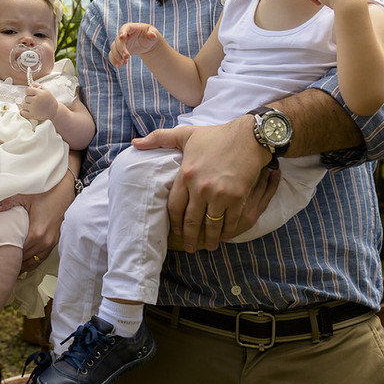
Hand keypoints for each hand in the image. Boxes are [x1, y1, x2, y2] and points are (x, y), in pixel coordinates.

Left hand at [0, 171, 74, 271]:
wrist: (66, 187)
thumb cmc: (48, 191)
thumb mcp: (25, 195)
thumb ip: (8, 203)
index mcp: (37, 233)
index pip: (19, 253)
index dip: (8, 257)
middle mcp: (46, 241)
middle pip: (26, 259)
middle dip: (15, 261)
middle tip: (1, 262)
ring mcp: (53, 241)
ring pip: (36, 260)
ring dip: (25, 261)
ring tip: (12, 263)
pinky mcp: (57, 239)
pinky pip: (43, 255)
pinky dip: (34, 257)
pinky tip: (26, 257)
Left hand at [21, 84, 58, 121]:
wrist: (54, 111)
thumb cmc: (49, 100)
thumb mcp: (46, 90)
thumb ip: (37, 85)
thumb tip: (30, 85)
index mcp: (39, 93)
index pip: (27, 90)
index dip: (28, 92)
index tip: (31, 94)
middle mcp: (36, 100)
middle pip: (25, 98)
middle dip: (29, 99)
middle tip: (35, 101)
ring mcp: (34, 108)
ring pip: (24, 105)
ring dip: (27, 105)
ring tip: (33, 106)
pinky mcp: (32, 115)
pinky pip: (23, 112)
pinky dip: (24, 112)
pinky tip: (29, 110)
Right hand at [109, 23, 161, 66]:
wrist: (146, 43)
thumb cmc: (149, 35)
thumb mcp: (153, 32)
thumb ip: (153, 32)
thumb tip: (152, 35)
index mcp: (131, 28)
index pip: (125, 28)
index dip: (122, 32)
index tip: (122, 37)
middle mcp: (123, 35)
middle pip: (118, 41)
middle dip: (121, 49)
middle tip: (127, 57)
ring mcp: (120, 43)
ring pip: (113, 48)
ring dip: (117, 56)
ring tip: (124, 63)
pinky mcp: (118, 50)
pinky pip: (112, 55)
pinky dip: (114, 60)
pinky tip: (119, 66)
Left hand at [133, 120, 278, 251]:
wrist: (249, 137)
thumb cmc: (216, 136)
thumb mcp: (185, 134)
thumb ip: (158, 139)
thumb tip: (134, 144)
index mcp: (186, 174)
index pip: (175, 207)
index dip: (174, 223)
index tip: (175, 232)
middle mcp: (201, 187)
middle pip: (191, 221)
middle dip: (189, 237)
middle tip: (189, 248)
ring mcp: (220, 194)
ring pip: (211, 225)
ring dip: (209, 240)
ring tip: (208, 247)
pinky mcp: (238, 197)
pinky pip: (230, 221)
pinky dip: (226, 232)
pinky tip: (224, 237)